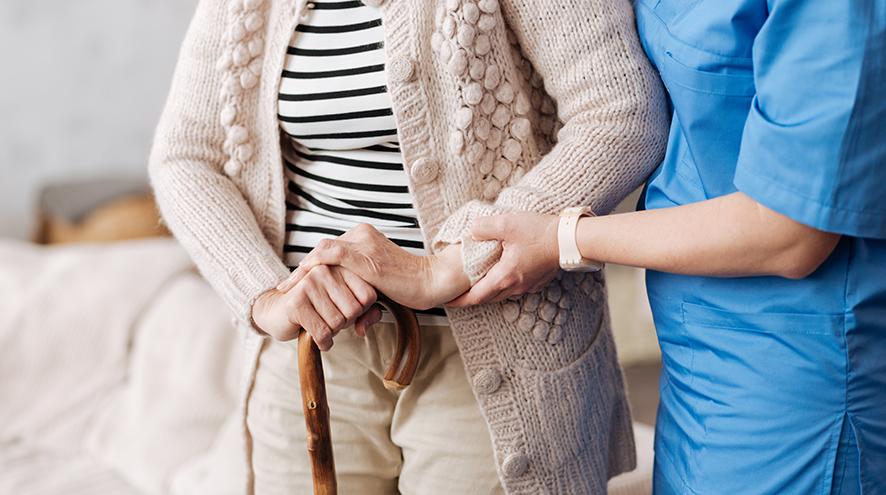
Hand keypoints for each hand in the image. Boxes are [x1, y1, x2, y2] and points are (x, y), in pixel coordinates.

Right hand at [251, 265, 377, 349]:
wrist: (276, 310)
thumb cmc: (315, 308)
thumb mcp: (344, 306)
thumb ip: (366, 313)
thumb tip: (365, 328)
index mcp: (340, 266)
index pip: (368, 296)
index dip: (362, 312)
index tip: (346, 311)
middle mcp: (325, 270)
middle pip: (354, 310)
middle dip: (345, 323)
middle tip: (331, 320)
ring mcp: (309, 284)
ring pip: (338, 322)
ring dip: (333, 333)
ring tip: (322, 325)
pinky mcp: (296, 302)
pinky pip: (322, 332)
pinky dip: (324, 342)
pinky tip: (319, 339)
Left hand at [277, 224, 469, 310]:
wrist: (431, 281)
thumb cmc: (410, 287)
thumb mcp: (379, 287)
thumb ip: (363, 295)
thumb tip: (357, 324)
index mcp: (364, 237)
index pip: (329, 250)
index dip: (310, 267)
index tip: (295, 284)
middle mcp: (361, 235)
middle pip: (322, 250)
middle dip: (301, 271)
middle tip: (284, 288)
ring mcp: (363, 244)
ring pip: (322, 252)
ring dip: (302, 272)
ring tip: (286, 288)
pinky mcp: (365, 257)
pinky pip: (332, 255)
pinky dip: (314, 265)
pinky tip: (302, 278)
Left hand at [448, 212, 560, 306]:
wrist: (570, 239)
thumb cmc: (541, 233)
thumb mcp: (506, 224)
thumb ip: (483, 227)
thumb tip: (472, 231)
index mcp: (505, 277)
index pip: (476, 296)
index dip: (459, 300)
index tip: (447, 302)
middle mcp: (516, 286)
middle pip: (488, 298)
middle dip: (471, 297)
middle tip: (458, 294)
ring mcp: (528, 285)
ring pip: (502, 293)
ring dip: (487, 291)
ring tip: (476, 284)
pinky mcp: (537, 280)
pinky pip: (515, 288)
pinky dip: (502, 284)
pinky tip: (501, 273)